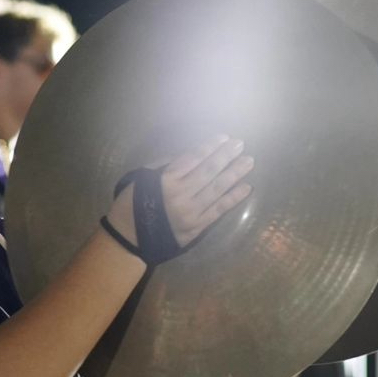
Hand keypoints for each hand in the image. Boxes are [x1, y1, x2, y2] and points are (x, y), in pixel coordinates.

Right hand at [106, 136, 253, 253]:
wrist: (129, 239)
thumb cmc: (132, 204)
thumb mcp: (141, 178)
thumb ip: (164, 165)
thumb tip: (189, 155)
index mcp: (165, 180)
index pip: (192, 159)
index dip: (209, 147)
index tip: (224, 137)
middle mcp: (180, 195)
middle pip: (208, 171)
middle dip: (225, 156)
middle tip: (240, 144)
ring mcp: (191, 212)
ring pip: (217, 189)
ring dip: (234, 173)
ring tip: (248, 161)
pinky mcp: (197, 227)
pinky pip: (218, 210)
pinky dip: (233, 198)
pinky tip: (246, 187)